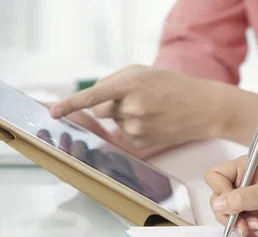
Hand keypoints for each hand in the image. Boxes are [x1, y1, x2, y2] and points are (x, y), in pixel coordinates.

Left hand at [50, 65, 225, 157]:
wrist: (204, 108)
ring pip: (115, 122)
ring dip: (126, 116)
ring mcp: (137, 128)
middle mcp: (132, 108)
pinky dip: (135, 128)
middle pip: (102, 110)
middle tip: (138, 99)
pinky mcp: (141, 143)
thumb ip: (116, 81)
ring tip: (153, 110)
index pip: (94, 96)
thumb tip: (94, 102)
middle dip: (112, 105)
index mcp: (131, 84)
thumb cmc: (174, 86)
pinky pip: (125, 134)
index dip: (70, 104)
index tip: (53, 112)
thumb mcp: (144, 72)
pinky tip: (155, 123)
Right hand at [205, 157, 257, 236]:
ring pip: (227, 215)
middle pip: (218, 198)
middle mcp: (243, 183)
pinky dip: (248, 230)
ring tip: (256, 227)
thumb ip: (241, 198)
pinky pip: (239, 225)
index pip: (216, 177)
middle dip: (229, 214)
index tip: (230, 204)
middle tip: (243, 222)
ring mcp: (247, 200)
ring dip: (239, 224)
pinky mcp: (253, 214)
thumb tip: (218, 203)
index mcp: (245, 168)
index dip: (220, 191)